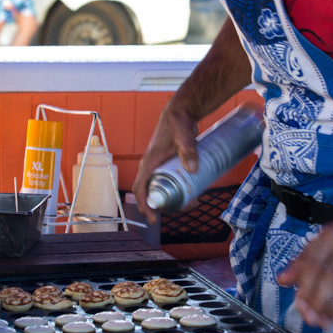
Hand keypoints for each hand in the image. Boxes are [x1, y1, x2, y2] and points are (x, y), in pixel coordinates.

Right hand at [132, 102, 198, 222]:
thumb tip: (192, 169)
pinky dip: (177, 191)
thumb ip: (188, 150)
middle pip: (153, 193)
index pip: (139, 188)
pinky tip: (192, 192)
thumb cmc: (179, 123)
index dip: (143, 205)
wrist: (181, 113)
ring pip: (162, 189)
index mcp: (149, 163)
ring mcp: (159, 167)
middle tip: (187, 207)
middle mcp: (151, 167)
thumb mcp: (185, 136)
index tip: (153, 218)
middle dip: (167, 205)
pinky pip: (168, 183)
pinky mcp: (168, 166)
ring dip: (174, 200)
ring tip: (193, 202)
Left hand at [276, 204, 332, 327]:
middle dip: (320, 302)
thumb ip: (300, 262)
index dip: (305, 287)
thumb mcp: (319, 241)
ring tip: (325, 320)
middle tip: (311, 318)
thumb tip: (282, 280)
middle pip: (332, 278)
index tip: (300, 304)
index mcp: (328, 237)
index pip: (313, 264)